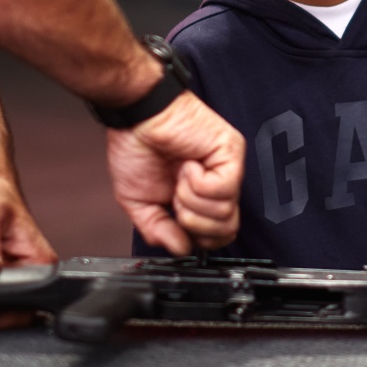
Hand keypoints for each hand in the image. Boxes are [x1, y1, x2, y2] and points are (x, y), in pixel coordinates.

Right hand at [106, 92, 243, 254]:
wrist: (136, 116)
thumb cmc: (136, 147)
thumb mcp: (137, 202)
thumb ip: (157, 230)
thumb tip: (180, 249)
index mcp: (198, 198)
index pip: (216, 236)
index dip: (195, 237)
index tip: (173, 218)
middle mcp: (216, 185)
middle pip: (226, 230)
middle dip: (194, 224)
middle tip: (175, 199)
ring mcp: (225, 169)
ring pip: (225, 213)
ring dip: (191, 200)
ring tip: (178, 176)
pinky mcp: (230, 153)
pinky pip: (224, 189)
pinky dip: (198, 183)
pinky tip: (187, 166)